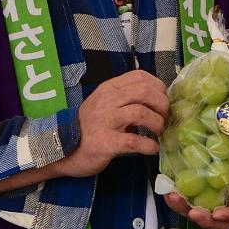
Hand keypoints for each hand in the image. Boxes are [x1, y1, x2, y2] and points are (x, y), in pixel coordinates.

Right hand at [52, 70, 170, 178]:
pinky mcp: (105, 143)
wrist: (64, 151)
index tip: (163, 100)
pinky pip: (134, 141)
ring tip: (159, 133)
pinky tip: (153, 149)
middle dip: (162, 105)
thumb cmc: (89, 128)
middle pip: (144, 92)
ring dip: (157, 124)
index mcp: (108, 89)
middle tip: (164, 118)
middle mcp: (107, 101)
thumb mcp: (104, 105)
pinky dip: (149, 146)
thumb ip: (125, 98)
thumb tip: (157, 99)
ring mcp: (105, 121)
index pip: (139, 76)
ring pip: (141, 113)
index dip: (158, 87)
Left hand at [163, 142, 228, 228]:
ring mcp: (208, 201)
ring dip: (184, 210)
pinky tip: (166, 190)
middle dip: (204, 221)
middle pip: (216, 222)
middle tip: (193, 212)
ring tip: (173, 198)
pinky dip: (174, 199)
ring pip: (197, 214)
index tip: (218, 213)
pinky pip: (183, 202)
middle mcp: (226, 204)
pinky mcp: (192, 193)